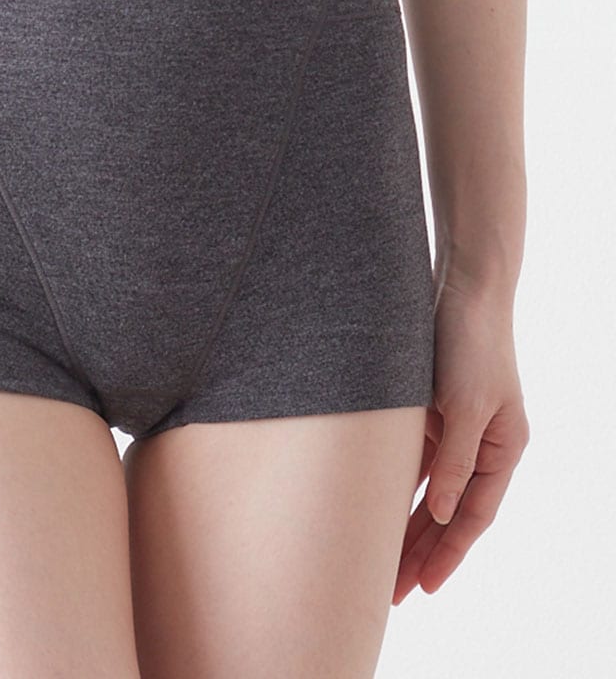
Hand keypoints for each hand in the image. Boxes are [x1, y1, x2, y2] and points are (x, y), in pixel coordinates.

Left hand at [393, 277, 529, 603]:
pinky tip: (378, 510)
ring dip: (408, 525)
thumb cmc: (469, 344)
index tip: (424, 589)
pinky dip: (399, 488)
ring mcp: (457, 430)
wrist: (460, 290)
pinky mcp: (433, 412)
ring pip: (430, 492)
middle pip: (450, 512)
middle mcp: (482, 446)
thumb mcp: (465, 406)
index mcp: (503, 449)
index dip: (449, 554)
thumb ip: (457, 461)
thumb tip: (444, 514)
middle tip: (393, 591)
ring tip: (382, 563)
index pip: (473, 516)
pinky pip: (416, 463)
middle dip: (423, 552)